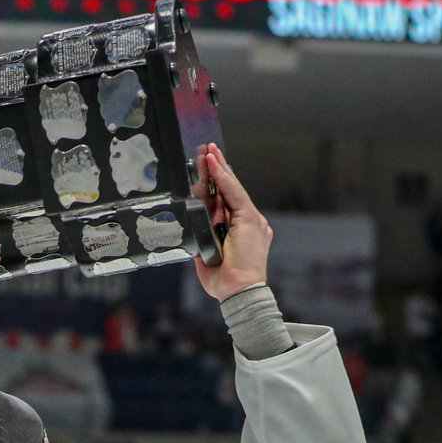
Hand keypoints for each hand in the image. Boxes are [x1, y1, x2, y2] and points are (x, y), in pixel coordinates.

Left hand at [192, 143, 272, 301]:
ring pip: (232, 188)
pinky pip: (234, 193)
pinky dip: (223, 178)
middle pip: (229, 191)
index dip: (215, 186)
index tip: (206, 170)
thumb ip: (201, 243)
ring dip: (218, 168)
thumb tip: (190, 231)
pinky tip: (214, 164)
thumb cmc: (225, 282)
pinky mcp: (250, 219)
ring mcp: (251, 220)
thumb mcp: (206, 259)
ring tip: (208, 150)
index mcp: (239, 232)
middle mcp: (248, 223)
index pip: (225, 203)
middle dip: (218, 170)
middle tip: (207, 151)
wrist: (239, 291)